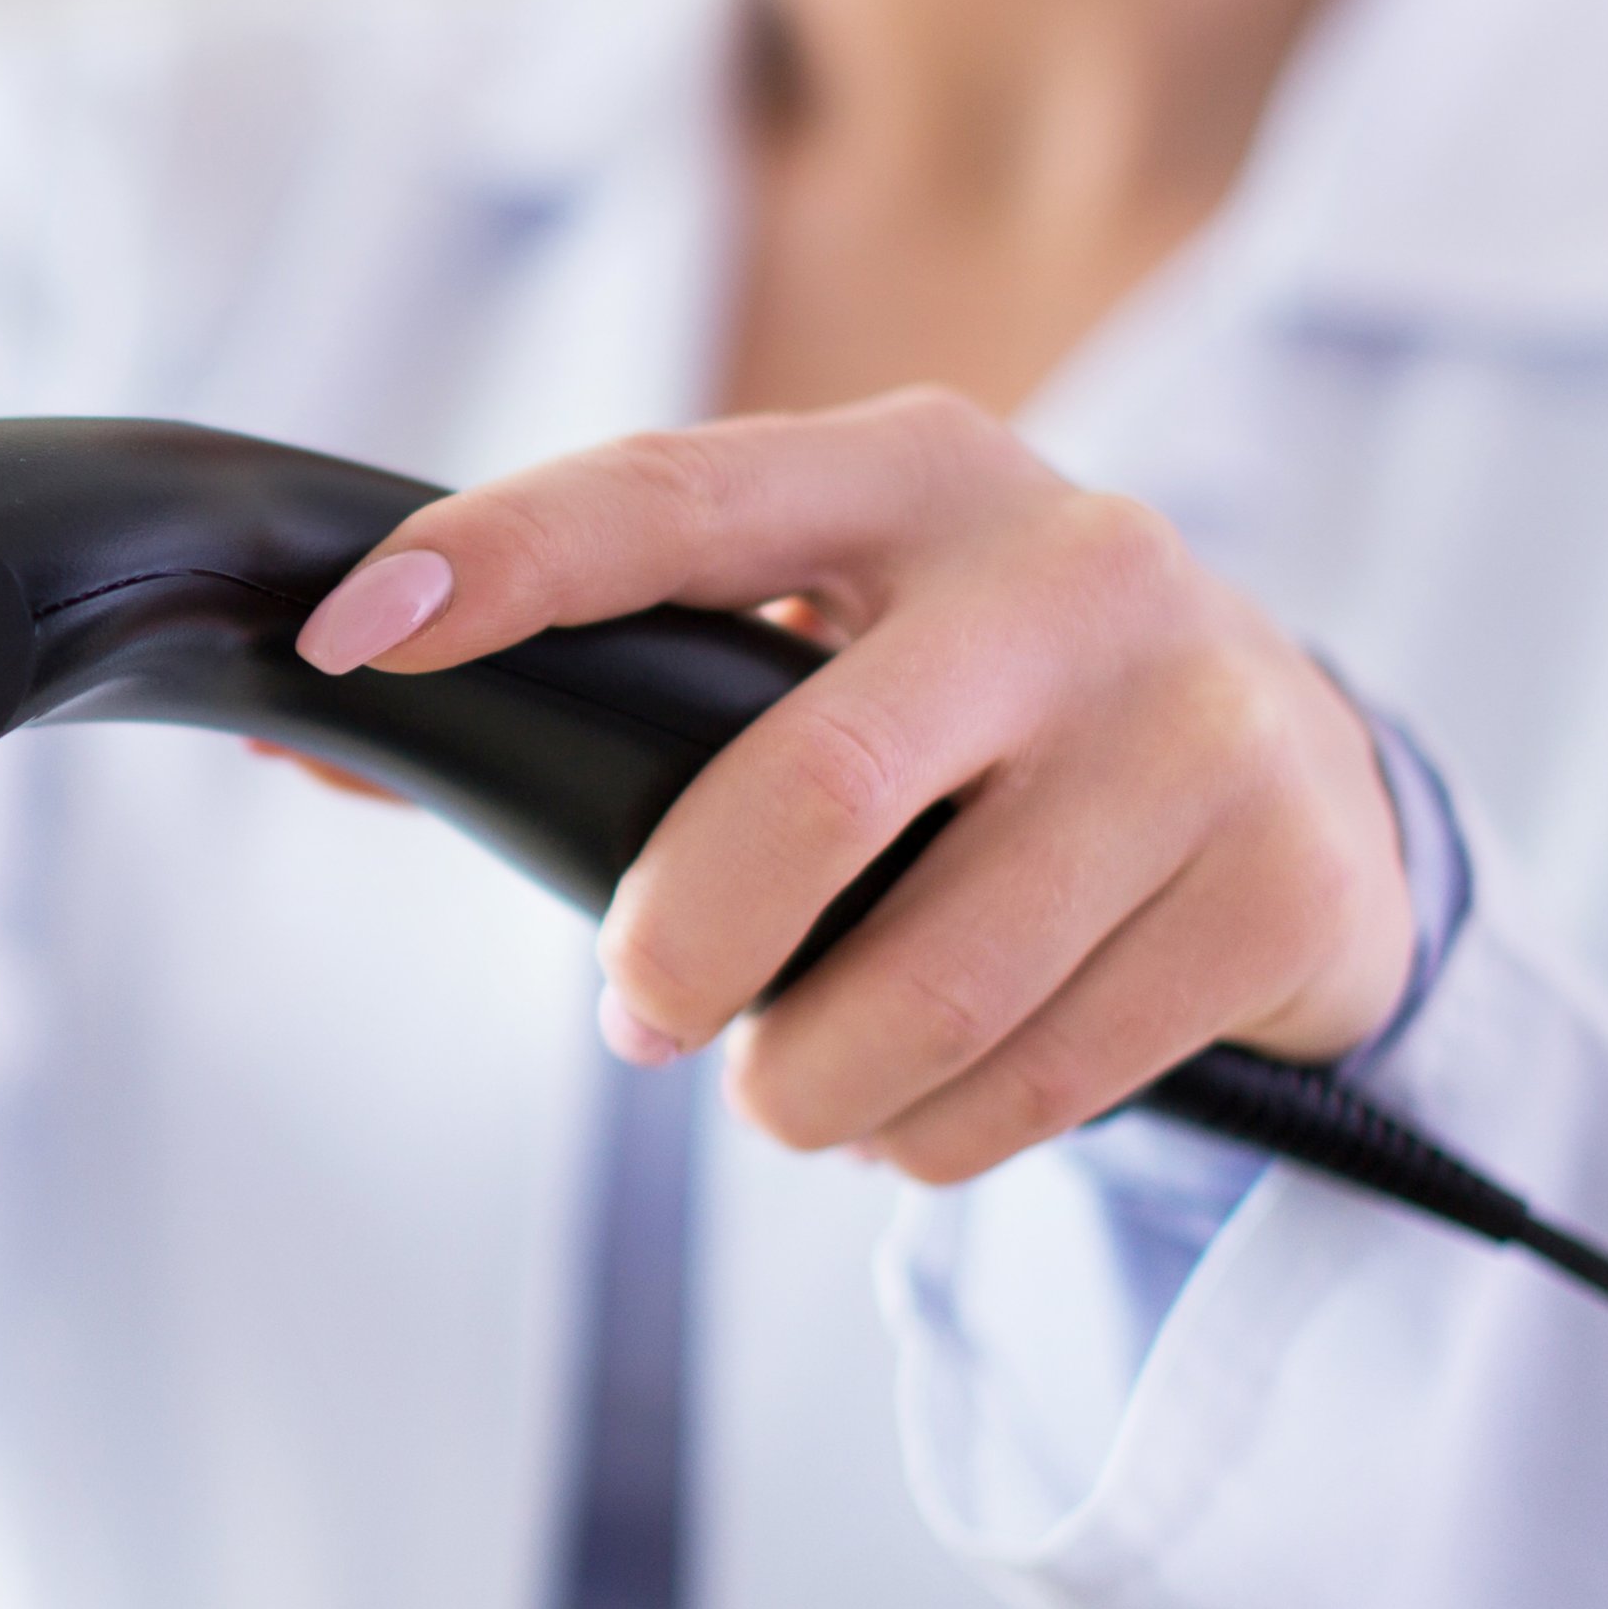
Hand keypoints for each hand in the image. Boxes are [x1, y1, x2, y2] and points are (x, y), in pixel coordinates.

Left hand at [292, 389, 1409, 1183]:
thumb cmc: (977, 708)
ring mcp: (1199, 725)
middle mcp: (1073, 568)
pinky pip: (1039, 1080)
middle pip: (803, 793)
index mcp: (916, 473)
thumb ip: (588, 682)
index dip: (503, 563)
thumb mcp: (824, 639)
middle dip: (680, 950)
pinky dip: (933, 1135)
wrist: (1310, 777)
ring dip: (807, 1086)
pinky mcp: (1287, 887)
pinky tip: (921, 1105)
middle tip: (639, 1017)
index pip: (672, 500)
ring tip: (791, 1083)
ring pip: (924, 989)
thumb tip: (297, 740)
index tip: (350, 640)